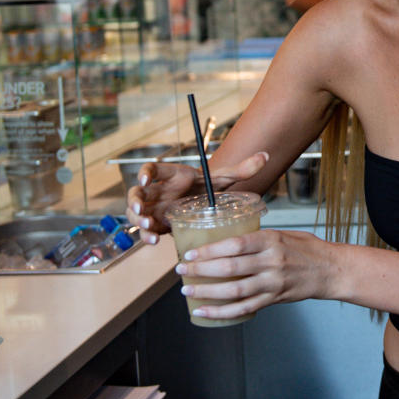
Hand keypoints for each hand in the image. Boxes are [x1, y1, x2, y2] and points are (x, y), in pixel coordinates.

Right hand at [125, 151, 268, 244]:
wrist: (201, 204)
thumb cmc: (206, 188)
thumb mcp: (222, 179)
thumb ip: (241, 169)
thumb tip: (264, 157)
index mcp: (171, 176)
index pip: (152, 169)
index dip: (145, 173)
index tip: (146, 179)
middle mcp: (158, 191)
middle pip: (137, 191)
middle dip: (134, 200)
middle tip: (139, 208)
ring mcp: (153, 207)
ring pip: (135, 211)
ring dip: (137, 218)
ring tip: (147, 225)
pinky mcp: (155, 223)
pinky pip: (144, 229)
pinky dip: (146, 235)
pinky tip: (154, 241)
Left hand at [175, 229, 335, 320]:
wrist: (330, 270)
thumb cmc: (306, 248)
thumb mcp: (282, 233)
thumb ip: (256, 238)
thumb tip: (225, 241)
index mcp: (271, 240)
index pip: (234, 244)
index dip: (209, 250)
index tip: (190, 253)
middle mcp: (271, 262)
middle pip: (230, 268)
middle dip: (201, 270)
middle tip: (182, 271)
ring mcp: (272, 283)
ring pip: (234, 291)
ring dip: (207, 293)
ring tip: (188, 292)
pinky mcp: (274, 299)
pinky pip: (244, 309)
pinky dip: (222, 312)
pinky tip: (204, 312)